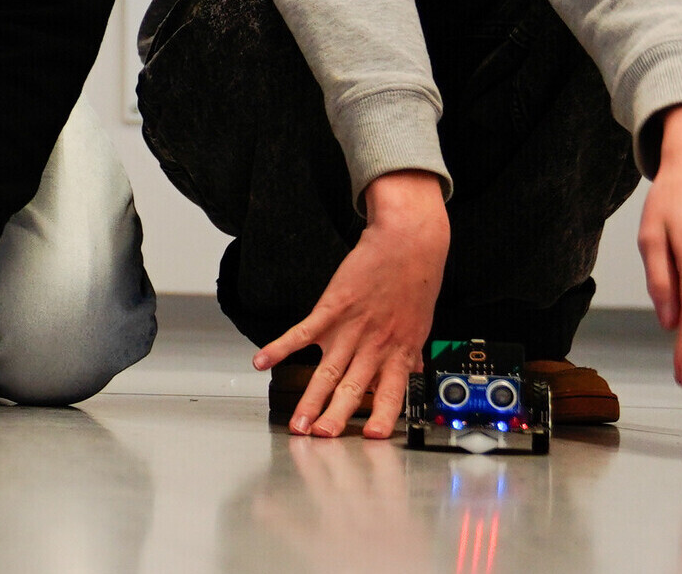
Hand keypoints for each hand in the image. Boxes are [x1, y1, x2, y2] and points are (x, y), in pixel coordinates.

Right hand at [254, 170, 446, 438]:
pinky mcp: (332, 307)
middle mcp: (376, 344)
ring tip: (296, 423)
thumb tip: (410, 371)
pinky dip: (279, 348)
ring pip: (328, 371)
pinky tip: (261, 362)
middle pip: (352, 388)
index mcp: (400, 352)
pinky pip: (302, 333)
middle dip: (334, 417)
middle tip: (319, 438)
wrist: (408, 243)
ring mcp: (352, 327)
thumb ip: (408, 352)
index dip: (381, 417)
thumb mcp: (419, 324)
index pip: (392, 393)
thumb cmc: (416, 281)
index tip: (369, 437)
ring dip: (310, 399)